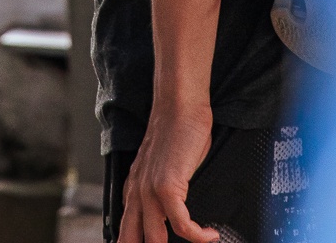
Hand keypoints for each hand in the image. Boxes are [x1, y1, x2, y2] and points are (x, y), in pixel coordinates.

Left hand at [120, 102, 216, 242]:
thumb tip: (176, 213)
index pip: (126, 231)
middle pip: (132, 239)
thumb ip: (163, 191)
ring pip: (154, 239)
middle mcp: (136, 193)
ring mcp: (149, 191)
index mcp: (133, 190)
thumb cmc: (177, 132)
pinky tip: (210, 235)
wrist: (179, 107)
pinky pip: (181, 225)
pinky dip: (197, 235)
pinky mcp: (167, 187)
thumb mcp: (164, 167)